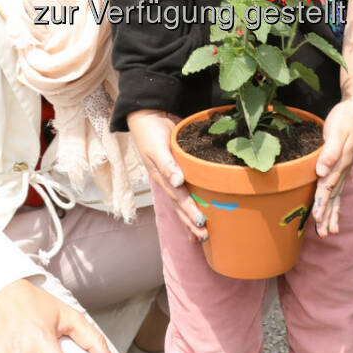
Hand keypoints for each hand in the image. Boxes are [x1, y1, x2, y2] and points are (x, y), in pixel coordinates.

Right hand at [127, 109, 206, 241]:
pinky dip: (192, 202)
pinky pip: (187, 189)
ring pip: (182, 201)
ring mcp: (172, 176)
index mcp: (163, 178)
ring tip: (202, 234)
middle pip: (180, 205)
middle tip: (205, 237)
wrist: (147, 115)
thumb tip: (178, 182)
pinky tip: (200, 211)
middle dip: (191, 222)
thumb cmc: (151, 132)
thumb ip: (166, 165)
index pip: (179, 199)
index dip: (189, 211)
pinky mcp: (178, 168)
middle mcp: (168, 180)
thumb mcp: (157, 148)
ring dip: (190, 217)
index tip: (201, 223)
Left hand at [312, 99, 352, 236]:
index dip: (322, 203)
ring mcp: (344, 168)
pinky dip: (335, 202)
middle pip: (334, 197)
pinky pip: (339, 188)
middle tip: (324, 234)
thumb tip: (321, 172)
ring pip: (337, 196)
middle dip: (328, 216)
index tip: (317, 218)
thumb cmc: (346, 118)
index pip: (328, 187)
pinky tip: (333, 209)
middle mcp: (342, 169)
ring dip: (333, 213)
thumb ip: (329, 153)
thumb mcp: (336, 132)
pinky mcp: (342, 164)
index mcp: (340, 163)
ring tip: (330, 231)